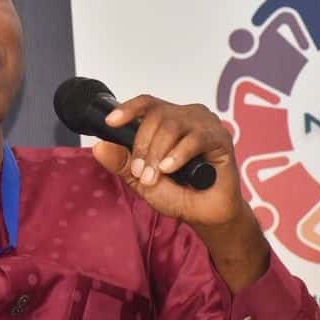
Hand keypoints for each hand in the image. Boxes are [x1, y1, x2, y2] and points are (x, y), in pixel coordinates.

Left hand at [91, 95, 269, 292]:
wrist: (205, 215)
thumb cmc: (178, 194)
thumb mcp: (141, 179)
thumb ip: (122, 163)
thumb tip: (99, 147)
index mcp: (169, 120)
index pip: (147, 104)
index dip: (128, 108)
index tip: (111, 122)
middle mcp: (187, 116)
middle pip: (157, 115)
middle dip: (143, 146)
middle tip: (140, 172)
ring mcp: (206, 125)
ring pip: (172, 125)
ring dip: (157, 152)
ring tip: (155, 175)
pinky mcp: (221, 138)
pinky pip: (195, 138)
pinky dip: (178, 154)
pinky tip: (169, 168)